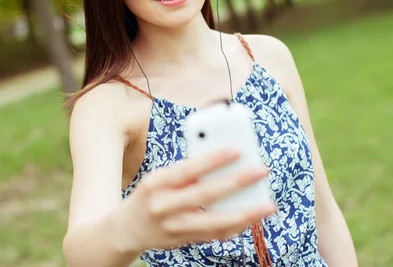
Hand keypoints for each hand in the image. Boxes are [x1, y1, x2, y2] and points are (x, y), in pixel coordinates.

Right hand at [115, 148, 276, 251]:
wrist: (125, 230)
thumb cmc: (149, 195)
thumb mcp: (159, 178)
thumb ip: (186, 173)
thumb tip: (223, 165)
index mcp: (156, 183)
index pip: (187, 170)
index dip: (212, 160)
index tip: (237, 150)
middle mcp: (162, 207)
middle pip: (205, 195)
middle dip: (236, 182)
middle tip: (261, 171)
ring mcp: (172, 228)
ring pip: (214, 222)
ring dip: (244, 214)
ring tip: (267, 205)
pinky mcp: (182, 242)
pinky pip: (214, 235)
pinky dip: (234, 226)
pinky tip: (250, 217)